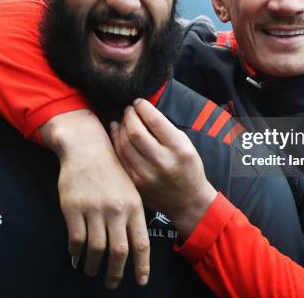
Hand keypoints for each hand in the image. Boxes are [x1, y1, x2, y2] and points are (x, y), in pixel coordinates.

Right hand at [41, 110, 149, 289]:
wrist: (88, 148)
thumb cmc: (112, 170)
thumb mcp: (131, 189)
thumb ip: (133, 216)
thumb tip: (136, 247)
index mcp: (134, 206)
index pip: (141, 243)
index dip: (142, 266)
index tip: (140, 281)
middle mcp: (116, 210)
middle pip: (120, 251)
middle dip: (116, 272)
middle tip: (112, 283)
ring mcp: (94, 209)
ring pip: (97, 249)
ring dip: (94, 265)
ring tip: (91, 271)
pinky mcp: (74, 208)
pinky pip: (76, 238)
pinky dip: (76, 251)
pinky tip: (76, 254)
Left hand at [110, 99, 216, 239]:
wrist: (187, 200)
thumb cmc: (188, 168)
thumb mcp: (186, 144)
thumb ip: (166, 128)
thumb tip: (143, 111)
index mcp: (178, 148)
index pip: (154, 120)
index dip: (143, 107)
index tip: (139, 102)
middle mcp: (162, 162)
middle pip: (135, 131)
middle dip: (129, 115)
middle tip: (129, 109)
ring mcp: (146, 175)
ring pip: (124, 144)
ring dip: (120, 127)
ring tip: (123, 119)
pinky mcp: (135, 183)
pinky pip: (119, 158)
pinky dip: (115, 141)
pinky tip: (117, 132)